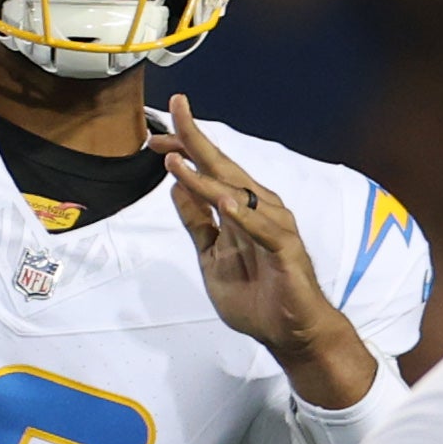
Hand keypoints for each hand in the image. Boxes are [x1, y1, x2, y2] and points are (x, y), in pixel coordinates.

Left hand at [153, 100, 371, 406]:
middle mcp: (260, 209)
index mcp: (241, 209)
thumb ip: (197, 223)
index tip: (153, 139)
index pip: (209, 171)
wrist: (289, 332)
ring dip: (207, 178)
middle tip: (175, 111)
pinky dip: (244, 217)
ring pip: (238, 195)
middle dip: (196, 140)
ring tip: (177, 160)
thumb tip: (177, 188)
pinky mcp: (286, 251)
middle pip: (224, 168)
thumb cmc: (256, 295)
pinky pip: (263, 231)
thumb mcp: (212, 257)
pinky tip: (224, 203)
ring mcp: (275, 227)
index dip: (183, 151)